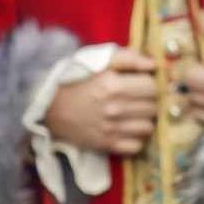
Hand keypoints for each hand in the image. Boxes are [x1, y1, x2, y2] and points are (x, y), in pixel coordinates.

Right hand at [44, 49, 161, 154]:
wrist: (49, 106)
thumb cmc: (76, 80)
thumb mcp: (99, 61)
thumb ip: (129, 58)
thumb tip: (154, 64)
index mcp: (113, 84)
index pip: (152, 87)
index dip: (149, 84)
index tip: (141, 84)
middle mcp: (115, 108)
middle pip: (152, 107)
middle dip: (148, 101)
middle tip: (137, 99)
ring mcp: (111, 129)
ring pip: (148, 127)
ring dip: (144, 120)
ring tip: (133, 114)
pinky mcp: (107, 145)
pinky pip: (137, 146)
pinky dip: (135, 139)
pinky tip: (127, 129)